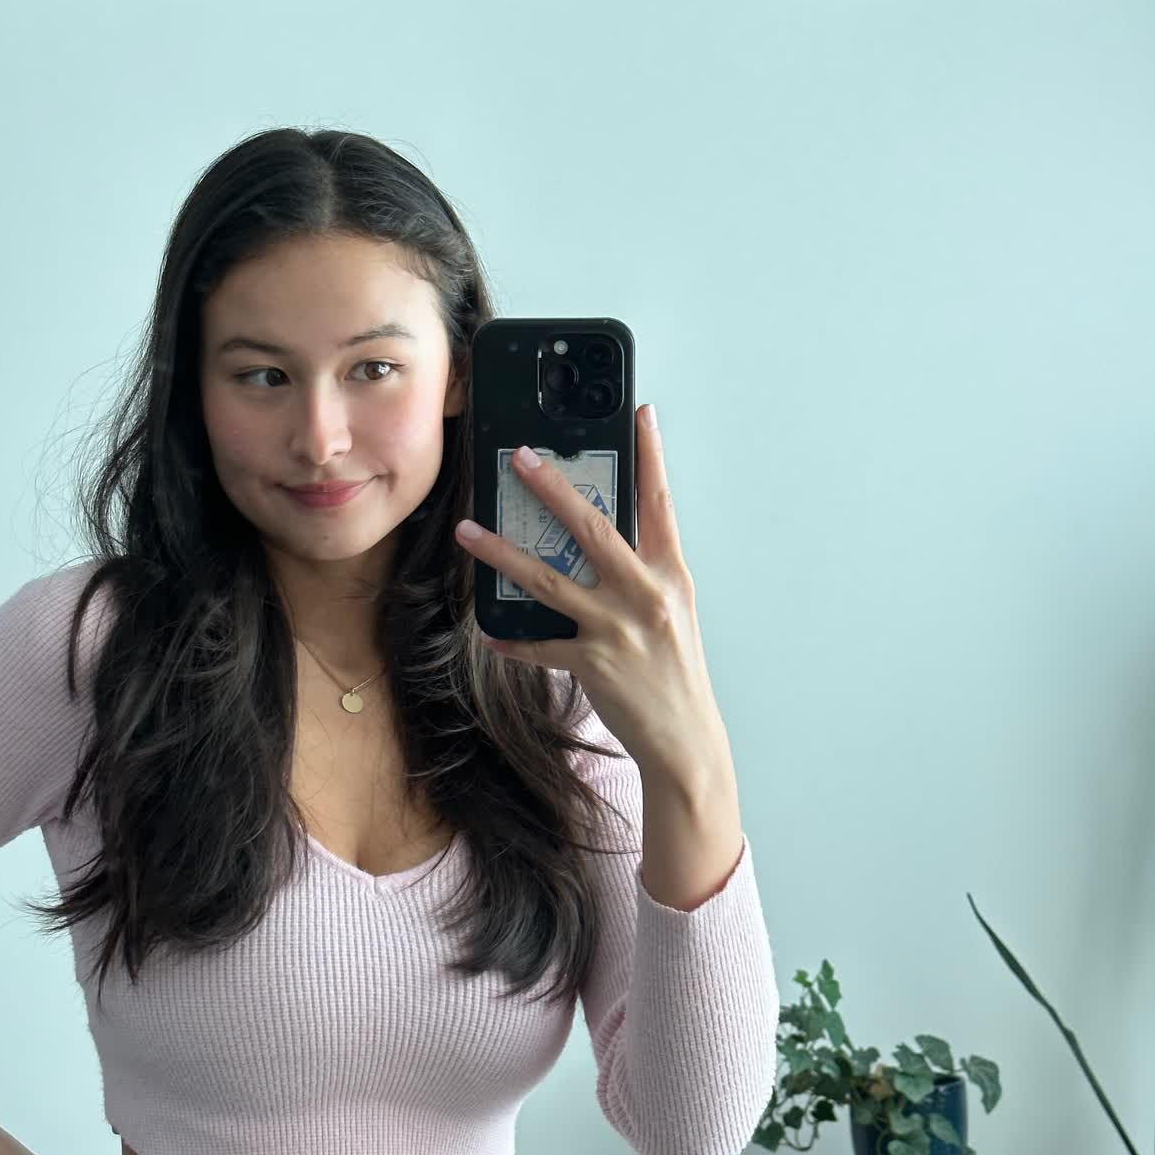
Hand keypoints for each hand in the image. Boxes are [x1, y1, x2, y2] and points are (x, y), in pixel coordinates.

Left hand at [454, 403, 727, 778]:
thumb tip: (603, 540)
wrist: (685, 739)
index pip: (660, 504)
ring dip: (503, 553)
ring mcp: (618, 628)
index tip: (641, 415)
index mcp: (670, 575)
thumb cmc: (675, 672)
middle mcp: (645, 595)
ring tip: (469, 531)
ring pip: (549, 580)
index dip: (651, 457)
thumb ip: (643, 573)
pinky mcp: (593, 664)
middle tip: (522, 457)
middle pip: (594, 529)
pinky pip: (540, 644)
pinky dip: (513, 638)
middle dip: (554, 489)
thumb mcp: (672, 612)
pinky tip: (491, 631)